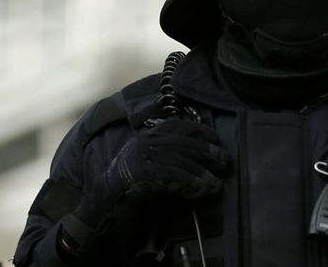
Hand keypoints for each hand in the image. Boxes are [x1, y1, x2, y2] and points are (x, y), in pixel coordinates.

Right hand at [59, 119, 226, 263]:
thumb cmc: (132, 186)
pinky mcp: (140, 172)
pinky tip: (199, 190)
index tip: (215, 138)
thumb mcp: (152, 164)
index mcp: (147, 136)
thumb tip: (201, 158)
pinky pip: (170, 175)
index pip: (177, 125)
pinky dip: (188, 182)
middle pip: (182, 142)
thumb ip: (169, 157)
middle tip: (224, 162)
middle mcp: (144, 141)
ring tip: (215, 184)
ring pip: (179, 159)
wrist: (103, 202)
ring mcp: (140, 155)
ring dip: (201, 172)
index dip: (199, 130)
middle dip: (206, 152)